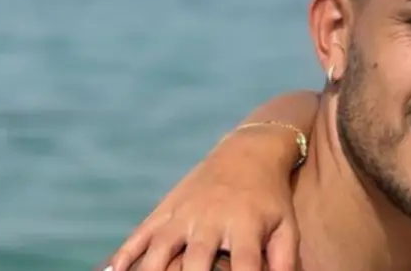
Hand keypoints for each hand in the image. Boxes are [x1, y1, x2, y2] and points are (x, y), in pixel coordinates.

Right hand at [106, 132, 300, 270]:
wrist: (248, 152)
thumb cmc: (271, 198)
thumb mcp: (286, 225)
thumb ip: (284, 261)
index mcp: (245, 225)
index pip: (244, 265)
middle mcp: (211, 219)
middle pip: (196, 261)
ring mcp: (184, 214)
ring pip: (160, 249)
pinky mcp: (166, 209)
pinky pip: (139, 235)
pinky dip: (124, 256)